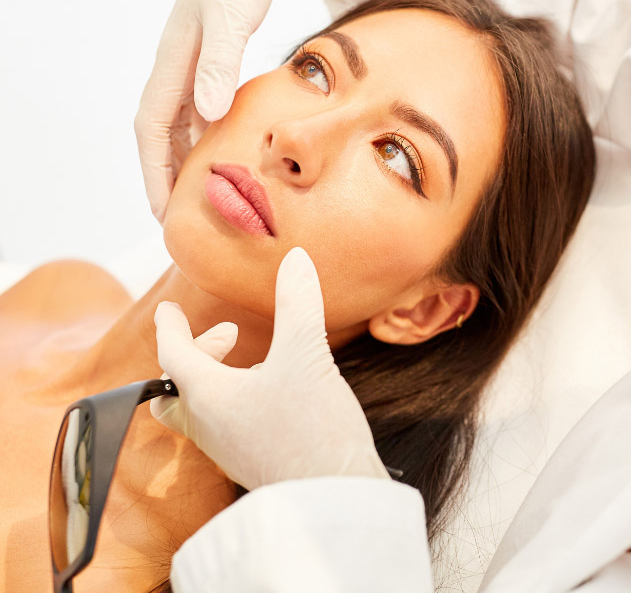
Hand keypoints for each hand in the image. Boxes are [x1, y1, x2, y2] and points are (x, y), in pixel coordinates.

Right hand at [136, 0, 316, 221]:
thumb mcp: (232, 18)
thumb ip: (221, 63)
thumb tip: (208, 114)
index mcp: (175, 62)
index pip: (152, 129)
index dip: (154, 171)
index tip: (162, 210)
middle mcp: (179, 67)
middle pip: (162, 134)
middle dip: (165, 176)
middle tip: (179, 218)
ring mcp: (194, 64)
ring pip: (182, 124)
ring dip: (186, 160)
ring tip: (200, 196)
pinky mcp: (214, 59)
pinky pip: (202, 109)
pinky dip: (208, 136)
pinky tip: (225, 153)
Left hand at [150, 247, 388, 489]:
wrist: (336, 498)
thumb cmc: (312, 429)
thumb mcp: (306, 355)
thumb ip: (298, 303)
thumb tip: (297, 258)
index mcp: (208, 398)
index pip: (172, 355)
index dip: (171, 326)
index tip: (168, 310)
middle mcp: (210, 426)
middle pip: (175, 391)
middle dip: (195, 355)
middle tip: (229, 335)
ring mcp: (230, 449)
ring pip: (201, 409)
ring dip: (217, 377)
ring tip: (254, 360)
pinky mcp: (253, 462)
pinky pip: (226, 426)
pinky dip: (237, 399)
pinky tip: (274, 392)